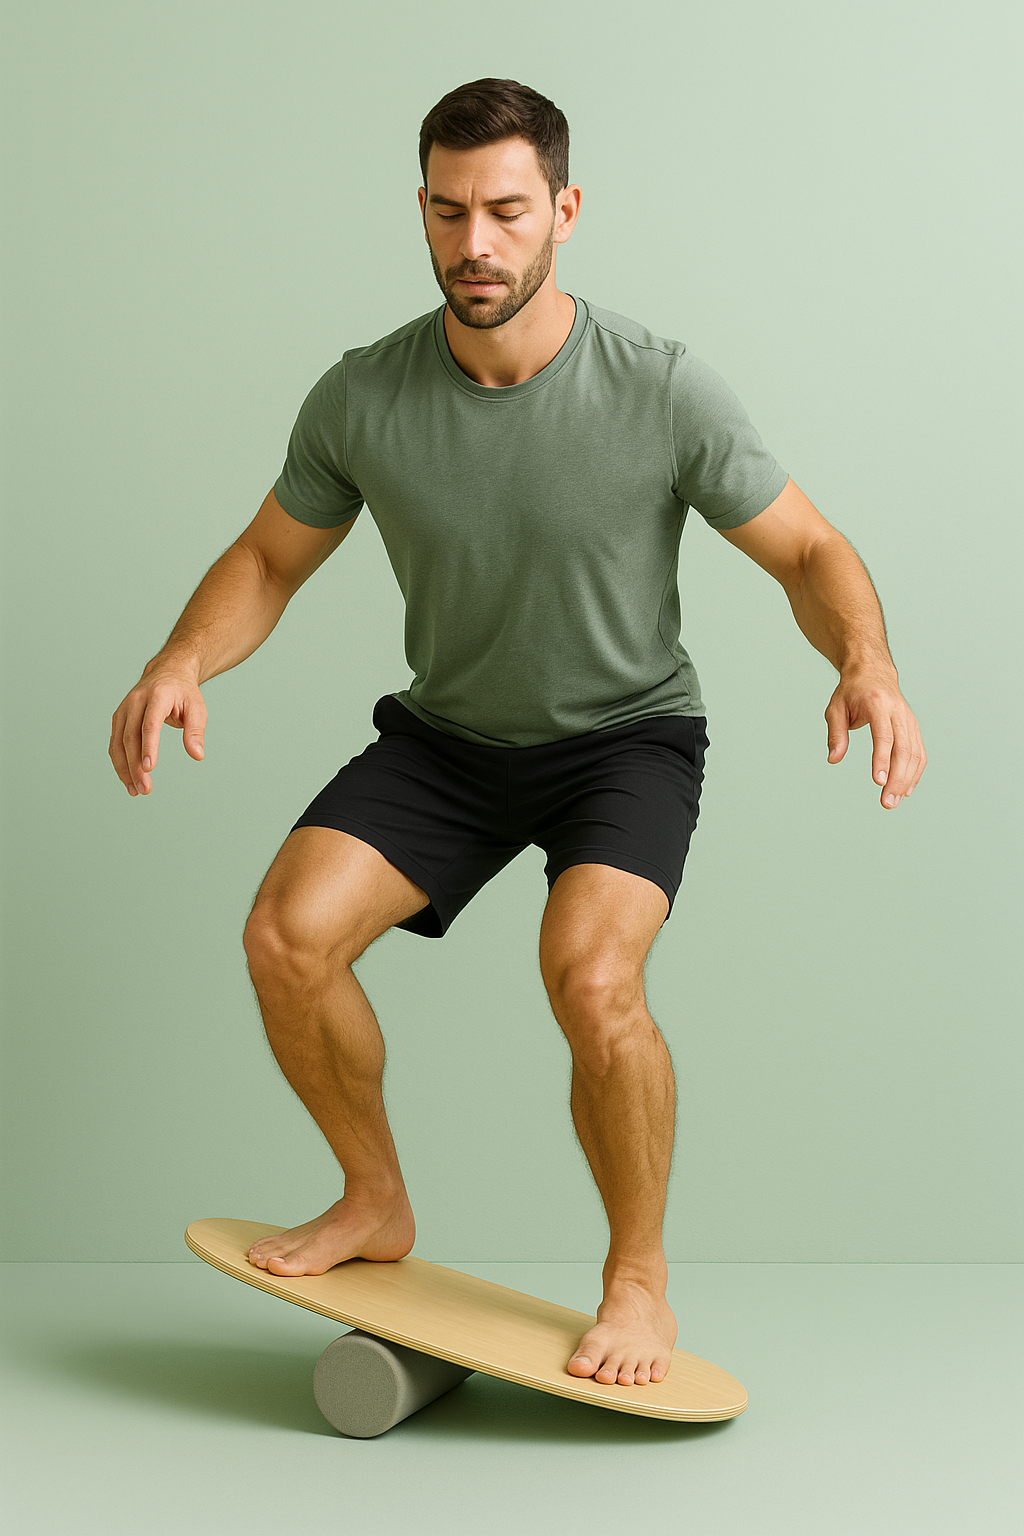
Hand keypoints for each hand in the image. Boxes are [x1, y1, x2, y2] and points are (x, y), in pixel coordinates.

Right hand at [109, 661, 207, 796]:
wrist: (167, 672)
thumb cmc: (184, 693)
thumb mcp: (197, 708)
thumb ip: (196, 731)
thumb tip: (197, 755)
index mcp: (157, 696)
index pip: (150, 724)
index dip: (148, 747)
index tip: (149, 768)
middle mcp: (136, 701)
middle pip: (131, 737)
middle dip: (135, 766)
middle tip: (144, 789)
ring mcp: (124, 709)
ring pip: (118, 742)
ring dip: (123, 768)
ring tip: (135, 790)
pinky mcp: (118, 717)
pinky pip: (114, 742)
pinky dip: (119, 761)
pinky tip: (127, 778)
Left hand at [824, 666, 925, 807]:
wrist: (873, 671)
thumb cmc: (851, 692)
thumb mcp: (835, 708)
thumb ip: (836, 734)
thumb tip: (834, 758)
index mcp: (878, 704)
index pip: (883, 735)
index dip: (882, 759)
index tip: (879, 782)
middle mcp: (898, 712)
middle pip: (903, 749)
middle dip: (896, 779)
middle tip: (886, 803)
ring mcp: (909, 720)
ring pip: (915, 754)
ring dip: (906, 780)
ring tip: (893, 801)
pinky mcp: (914, 727)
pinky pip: (919, 753)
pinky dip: (914, 773)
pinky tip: (905, 790)